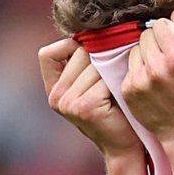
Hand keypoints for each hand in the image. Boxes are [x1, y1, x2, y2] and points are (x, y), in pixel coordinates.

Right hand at [38, 36, 138, 161]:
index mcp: (53, 89)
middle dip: (99, 59)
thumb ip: (85, 62)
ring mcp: (67, 103)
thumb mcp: (94, 83)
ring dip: (111, 71)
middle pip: (76, 53)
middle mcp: (55, 97)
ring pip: (92, 64)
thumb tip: (91, 29)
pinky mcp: (83, 108)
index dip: (69, 48)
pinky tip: (119, 97)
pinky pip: (102, 78)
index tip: (91, 59)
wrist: (126, 145)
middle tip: (113, 79)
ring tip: (117, 88)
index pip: (47, 53)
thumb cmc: (116, 109)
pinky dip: (115, 83)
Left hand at [116, 14, 173, 144]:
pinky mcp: (129, 90)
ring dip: (147, 53)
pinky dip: (139, 69)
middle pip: (147, 34)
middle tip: (169, 56)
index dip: (170, 30)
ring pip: (136, 49)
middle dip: (158, 40)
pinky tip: (152, 81)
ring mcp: (140, 80)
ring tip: (160, 69)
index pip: (162, 24)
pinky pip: (130, 66)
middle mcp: (157, 68)